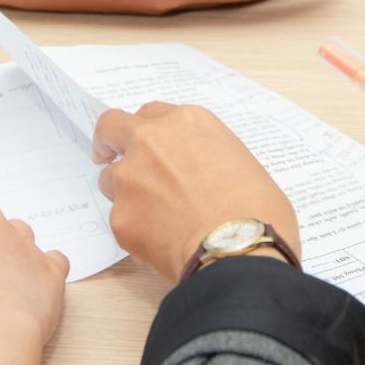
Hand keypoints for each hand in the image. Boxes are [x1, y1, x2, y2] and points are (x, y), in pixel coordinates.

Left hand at [92, 102, 299, 279]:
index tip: (149, 145)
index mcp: (186, 122)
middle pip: (112, 127)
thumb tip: (198, 175)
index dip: (150, 132)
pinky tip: (164, 244)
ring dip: (125, 192)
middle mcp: (151, 141)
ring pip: (110, 178)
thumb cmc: (256, 210)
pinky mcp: (120, 216)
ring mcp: (130, 177)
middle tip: (110, 155)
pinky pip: (121, 220)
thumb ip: (204, 156)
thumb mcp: (240, 162)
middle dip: (109, 141)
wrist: (239, 250)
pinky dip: (136, 231)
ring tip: (156, 218)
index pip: (152, 114)